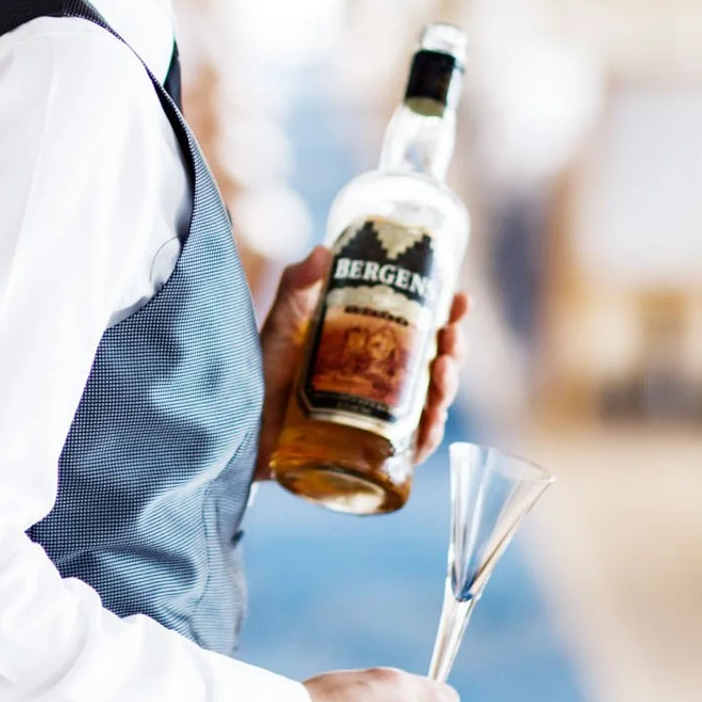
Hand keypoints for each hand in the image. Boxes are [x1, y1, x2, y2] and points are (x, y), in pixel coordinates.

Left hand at [256, 253, 471, 478]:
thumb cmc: (262, 373)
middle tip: (452, 335)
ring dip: (448, 386)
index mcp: (372, 349)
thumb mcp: (283, 323)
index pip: (421, 329)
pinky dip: (429, 435)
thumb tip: (324, 249)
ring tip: (444, 366)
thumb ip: (299, 285)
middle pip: (434, 365)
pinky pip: (412, 448)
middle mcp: (383, 384)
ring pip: (431, 403)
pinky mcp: (372, 453)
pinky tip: (433, 418)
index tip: (461, 298)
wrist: (240, 424)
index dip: (447, 315)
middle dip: (453, 349)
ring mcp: (381, 419)